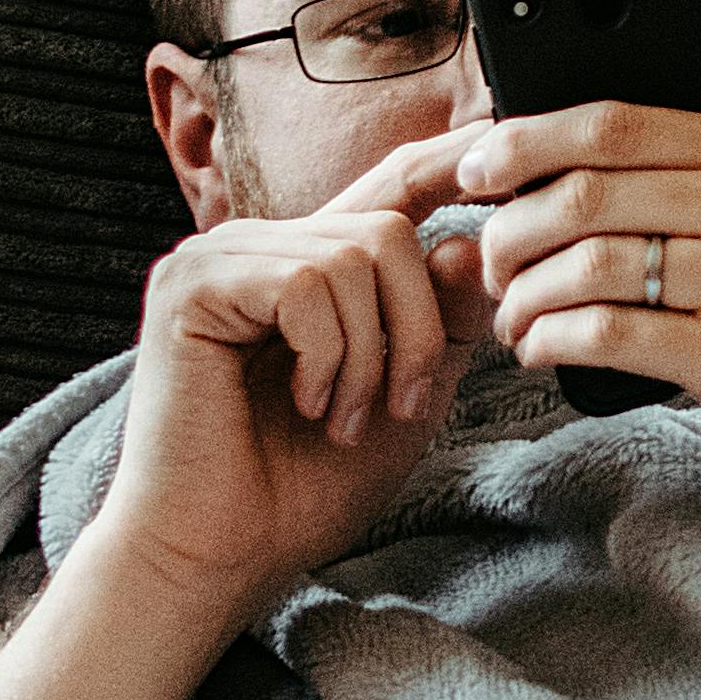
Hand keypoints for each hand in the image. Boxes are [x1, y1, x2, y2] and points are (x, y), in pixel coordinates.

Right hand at [102, 131, 497, 627]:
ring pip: (354, 255)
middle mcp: (259, 246)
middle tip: (397, 408)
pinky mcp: (193, 284)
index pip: (390, 189)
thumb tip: (473, 244)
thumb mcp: (404, 399)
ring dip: (370, 357)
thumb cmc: (298, 490)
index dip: (450, 164)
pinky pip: (306, 285)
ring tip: (340, 419)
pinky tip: (305, 406)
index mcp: (306, 266)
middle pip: (389, 229)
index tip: (507, 142)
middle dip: (417, 329)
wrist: (216, 557)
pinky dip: (327, 357)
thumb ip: (443, 325)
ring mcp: (218, 258)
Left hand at [450, 0, 700, 527]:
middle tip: (483, 250)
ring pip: (588, 264)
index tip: (476, 161)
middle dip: (508, 221)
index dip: (527, 137)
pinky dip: (556, 341)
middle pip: (587, 190)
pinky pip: (612, 337)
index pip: (618, 122)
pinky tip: (543, 348)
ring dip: (524, 292)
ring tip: (510, 312)